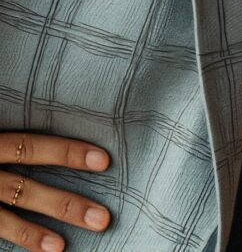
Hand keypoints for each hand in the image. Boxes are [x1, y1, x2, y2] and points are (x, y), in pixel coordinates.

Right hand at [0, 133, 111, 250]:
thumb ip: (16, 139)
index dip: (66, 153)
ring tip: (60, 247)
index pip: (30, 146)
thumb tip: (52, 128)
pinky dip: (17, 239)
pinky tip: (39, 250)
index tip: (104, 160)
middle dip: (64, 205)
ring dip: (32, 233)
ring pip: (4, 218)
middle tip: (102, 218)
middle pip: (24, 190)